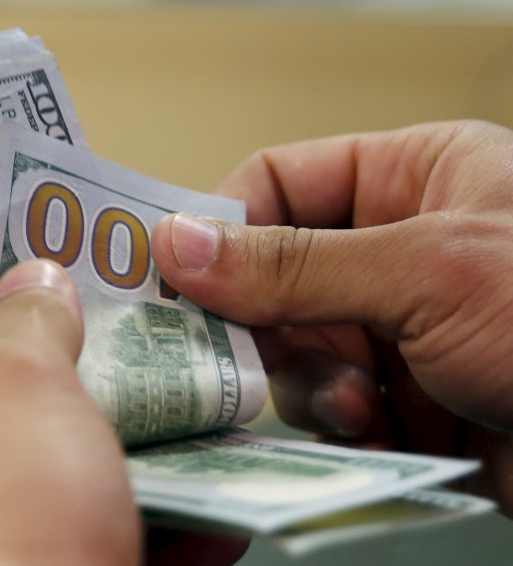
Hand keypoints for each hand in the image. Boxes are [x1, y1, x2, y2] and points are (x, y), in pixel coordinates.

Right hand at [151, 120, 512, 515]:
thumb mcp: (428, 271)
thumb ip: (294, 263)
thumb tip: (184, 244)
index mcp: (412, 179)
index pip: (278, 183)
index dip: (223, 223)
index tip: (178, 271)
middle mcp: (397, 250)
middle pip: (273, 275)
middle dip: (258, 320)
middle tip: (233, 353)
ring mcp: (398, 328)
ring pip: (292, 347)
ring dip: (306, 379)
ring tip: (354, 398)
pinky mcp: (404, 397)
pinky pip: (325, 404)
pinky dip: (334, 421)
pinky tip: (374, 426)